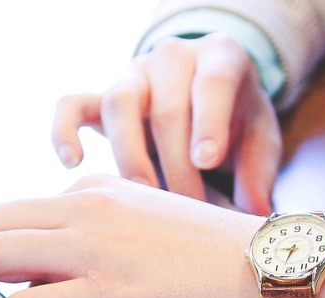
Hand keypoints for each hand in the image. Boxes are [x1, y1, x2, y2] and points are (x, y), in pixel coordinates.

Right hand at [52, 33, 281, 215]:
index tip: (207, 161)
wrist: (208, 95)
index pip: (212, 83)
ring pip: (119, 105)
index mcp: (220, 57)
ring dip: (131, 157)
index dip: (209, 122)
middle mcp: (173, 58)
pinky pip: (72, 105)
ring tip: (144, 197)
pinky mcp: (101, 96)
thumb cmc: (237, 119)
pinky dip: (65, 130)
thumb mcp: (260, 137)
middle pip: (167, 108)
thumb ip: (259, 172)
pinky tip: (72, 163)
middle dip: (177, 165)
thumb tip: (253, 213)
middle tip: (189, 208)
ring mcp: (134, 75)